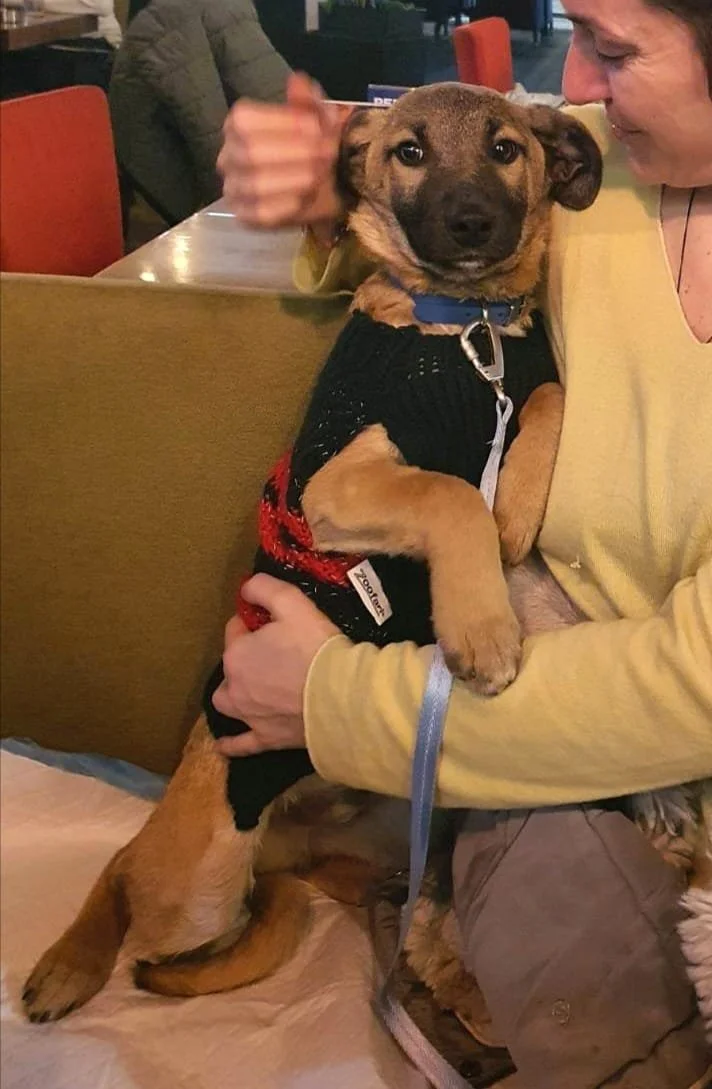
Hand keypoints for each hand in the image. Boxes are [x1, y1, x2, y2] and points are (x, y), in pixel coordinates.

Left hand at [212, 574, 339, 755]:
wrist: (341, 695)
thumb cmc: (315, 647)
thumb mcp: (292, 603)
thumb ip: (264, 588)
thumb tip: (246, 588)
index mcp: (237, 654)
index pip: (235, 630)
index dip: (252, 622)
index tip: (271, 621)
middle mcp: (235, 686)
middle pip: (230, 667)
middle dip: (242, 658)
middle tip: (270, 653)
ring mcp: (249, 716)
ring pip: (228, 703)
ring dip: (233, 694)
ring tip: (247, 689)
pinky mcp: (266, 739)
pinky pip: (240, 744)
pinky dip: (231, 744)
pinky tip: (224, 746)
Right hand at [217, 71, 345, 232]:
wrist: (328, 187)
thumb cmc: (315, 146)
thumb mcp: (317, 117)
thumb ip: (308, 100)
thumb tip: (297, 80)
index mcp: (237, 124)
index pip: (245, 122)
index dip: (282, 124)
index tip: (316, 128)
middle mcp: (228, 156)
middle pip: (251, 153)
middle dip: (294, 153)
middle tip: (325, 153)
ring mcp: (233, 189)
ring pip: (256, 185)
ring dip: (295, 178)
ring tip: (320, 174)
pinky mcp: (245, 217)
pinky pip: (261, 213)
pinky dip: (288, 204)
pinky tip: (306, 196)